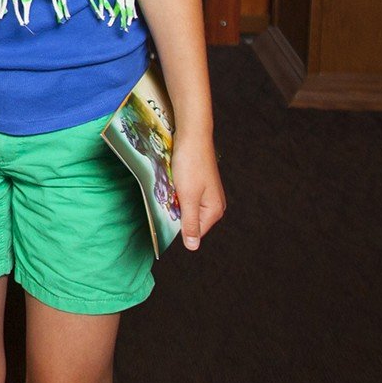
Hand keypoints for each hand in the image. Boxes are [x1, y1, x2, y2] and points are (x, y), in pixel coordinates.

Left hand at [172, 131, 225, 249]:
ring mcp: (208, 193)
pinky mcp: (200, 183)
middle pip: (190, 219)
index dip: (178, 225)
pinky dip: (178, 190)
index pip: (193, 232)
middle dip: (176, 211)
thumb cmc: (191, 164)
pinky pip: (186, 194)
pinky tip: (174, 180)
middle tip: (170, 195)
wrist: (192, 135)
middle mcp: (214, 204)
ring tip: (172, 186)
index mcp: (214, 211)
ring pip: (186, 206)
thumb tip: (193, 247)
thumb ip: (190, 223)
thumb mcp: (188, 197)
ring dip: (176, 199)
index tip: (167, 212)